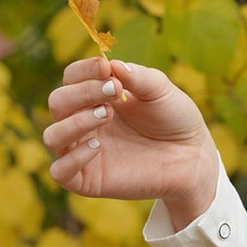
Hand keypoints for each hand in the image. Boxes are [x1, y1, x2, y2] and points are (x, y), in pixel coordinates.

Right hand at [42, 56, 219, 225]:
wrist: (193, 157)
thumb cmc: (175, 119)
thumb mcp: (160, 90)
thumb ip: (136, 77)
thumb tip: (111, 65)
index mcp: (96, 97)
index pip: (70, 78)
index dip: (83, 70)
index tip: (106, 68)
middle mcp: (84, 122)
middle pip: (57, 102)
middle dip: (82, 92)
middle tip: (115, 92)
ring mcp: (83, 152)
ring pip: (52, 136)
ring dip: (74, 122)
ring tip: (106, 115)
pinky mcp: (88, 180)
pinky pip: (60, 172)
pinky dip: (72, 158)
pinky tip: (97, 145)